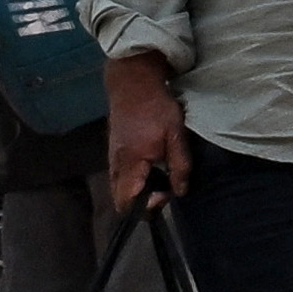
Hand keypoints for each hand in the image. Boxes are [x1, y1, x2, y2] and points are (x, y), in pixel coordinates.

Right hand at [98, 49, 192, 214]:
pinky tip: (151, 166)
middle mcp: (116, 166)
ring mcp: (112, 158)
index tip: (166, 193)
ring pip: (119, 187)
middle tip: (164, 187)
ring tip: (160, 176)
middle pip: (121, 199)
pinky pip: (120, 175)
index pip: (127, 203)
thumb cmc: (156, 108)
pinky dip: (134, 178)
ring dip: (138, 189)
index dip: (146, 208)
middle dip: (142, 202)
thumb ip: (179, 165)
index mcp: (130, 165)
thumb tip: (180, 191)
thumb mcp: (176, 134)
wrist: (132, 83)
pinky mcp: (114, 151)